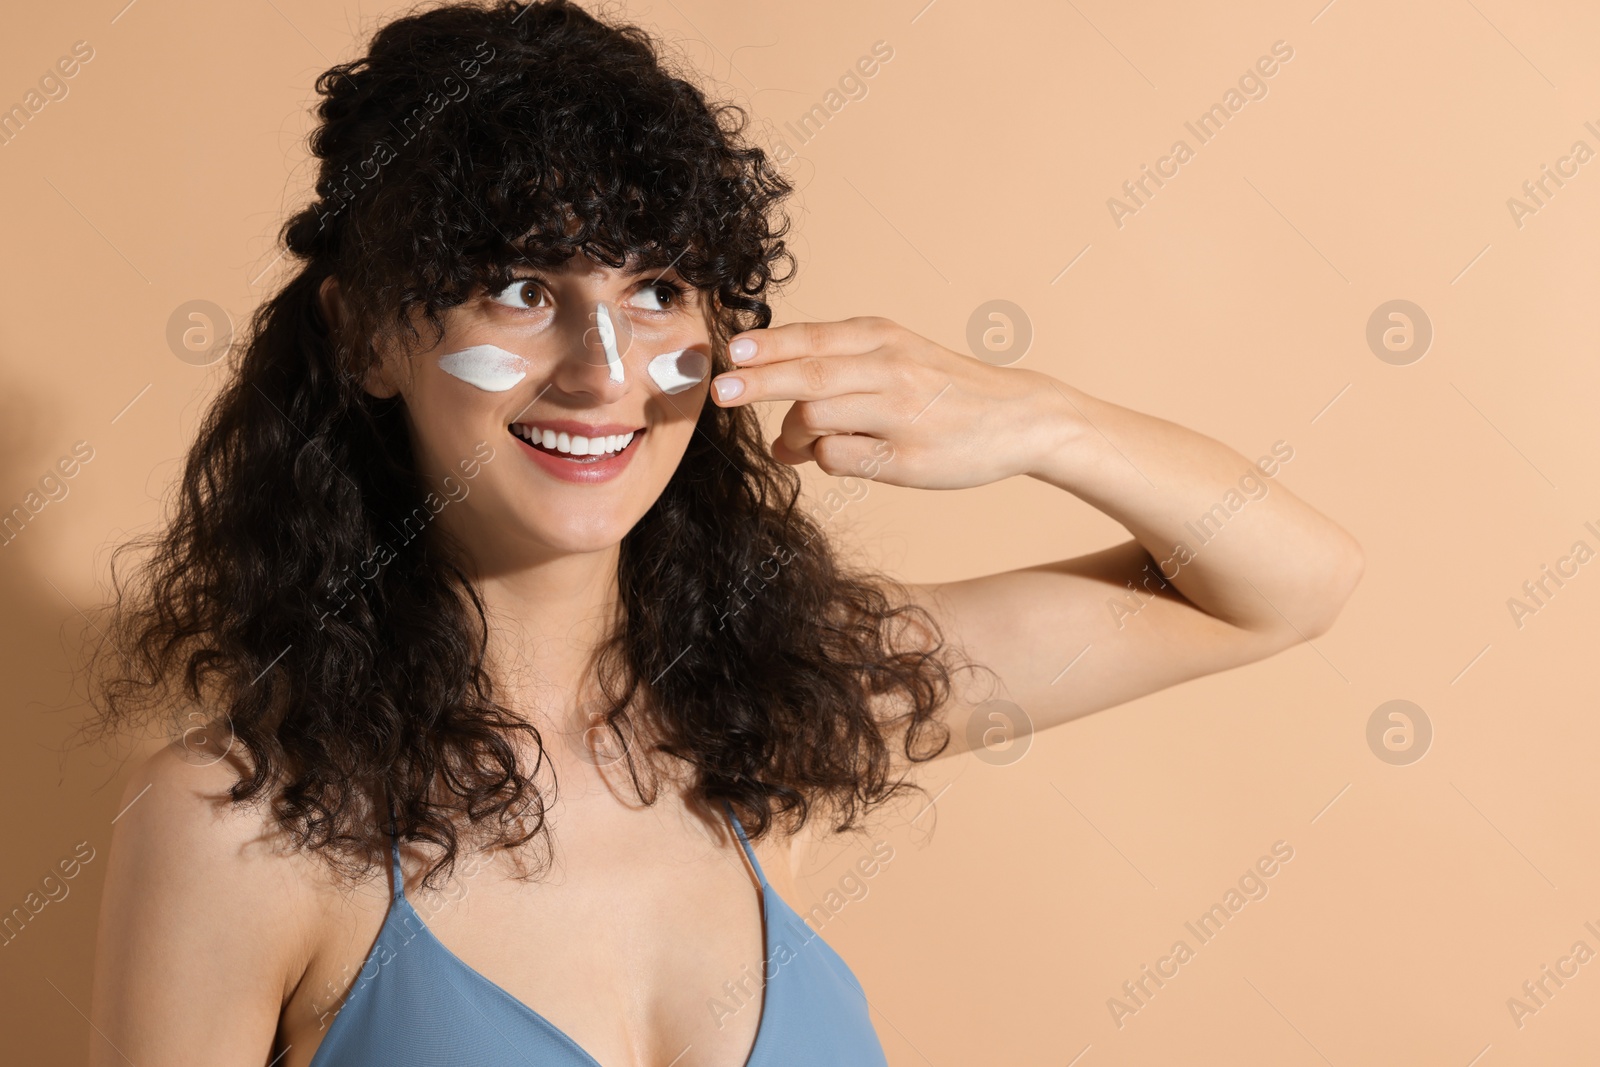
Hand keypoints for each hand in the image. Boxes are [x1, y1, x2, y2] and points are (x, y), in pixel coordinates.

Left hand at [711, 316, 1072, 489]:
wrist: (1018, 417)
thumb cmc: (944, 390)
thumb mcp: (895, 362)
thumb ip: (835, 382)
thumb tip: (777, 434)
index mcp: (883, 338)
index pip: (812, 338)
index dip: (768, 347)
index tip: (731, 353)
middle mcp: (890, 369)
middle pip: (807, 375)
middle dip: (758, 383)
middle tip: (720, 392)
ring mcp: (899, 414)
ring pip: (816, 420)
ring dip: (793, 434)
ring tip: (793, 444)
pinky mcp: (906, 458)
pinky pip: (838, 458)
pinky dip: (826, 459)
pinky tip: (842, 456)